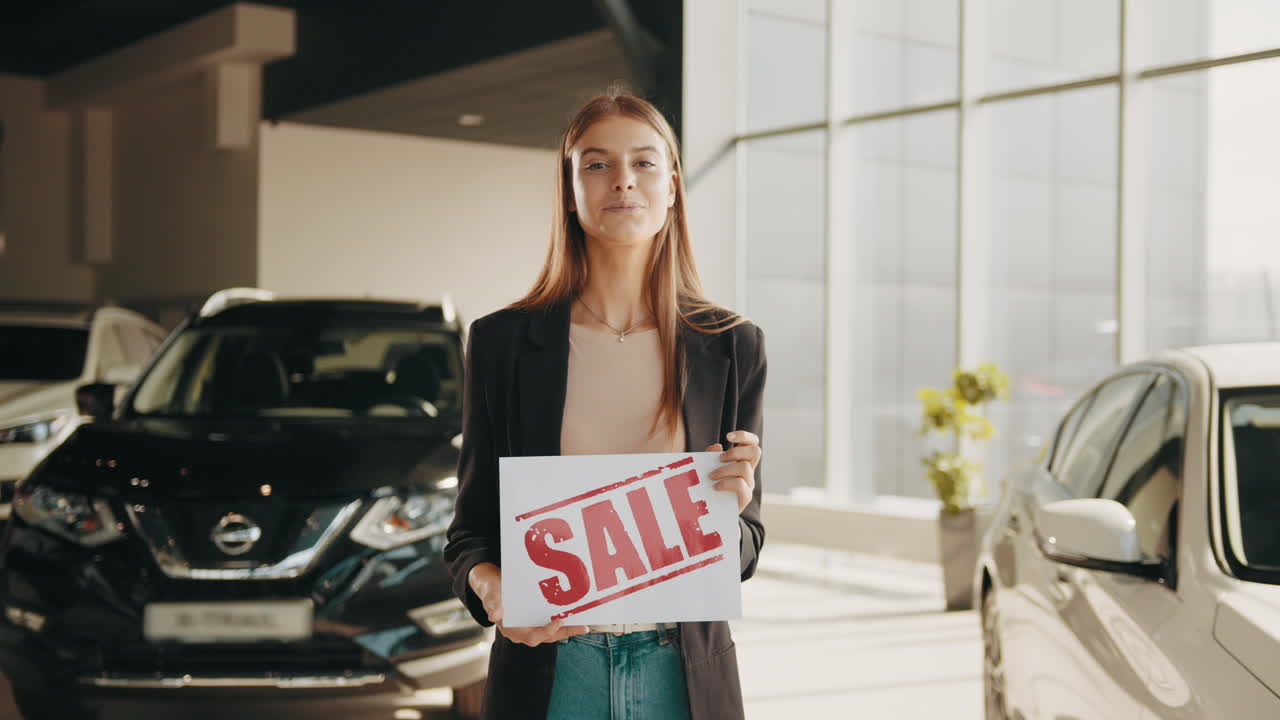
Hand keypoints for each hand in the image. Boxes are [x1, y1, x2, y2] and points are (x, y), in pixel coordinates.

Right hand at [468, 562, 589, 645]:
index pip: (532, 637)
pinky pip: (550, 625)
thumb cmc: (491, 590)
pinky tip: (574, 616)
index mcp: (511, 630)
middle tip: (583, 627)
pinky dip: (562, 622)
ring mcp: (528, 627)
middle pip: (547, 638)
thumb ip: (493, 604)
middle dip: (565, 633)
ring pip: (551, 633)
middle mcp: (521, 632)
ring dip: (567, 629)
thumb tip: (493, 615)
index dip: (547, 631)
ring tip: (584, 625)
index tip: (559, 621)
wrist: (492, 585)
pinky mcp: (534, 621)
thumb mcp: (491, 594)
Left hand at [706, 430, 760, 512]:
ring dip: (725, 469)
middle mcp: (749, 470)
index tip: (728, 436)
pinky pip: (740, 484)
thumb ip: (710, 456)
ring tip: (711, 476)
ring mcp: (749, 483)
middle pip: (755, 451)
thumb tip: (717, 446)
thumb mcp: (708, 468)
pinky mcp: (745, 497)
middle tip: (720, 458)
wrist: (713, 513)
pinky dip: (725, 483)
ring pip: (745, 468)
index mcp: (742, 460)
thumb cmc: (710, 486)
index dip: (744, 436)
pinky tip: (715, 487)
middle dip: (736, 451)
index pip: (752, 443)